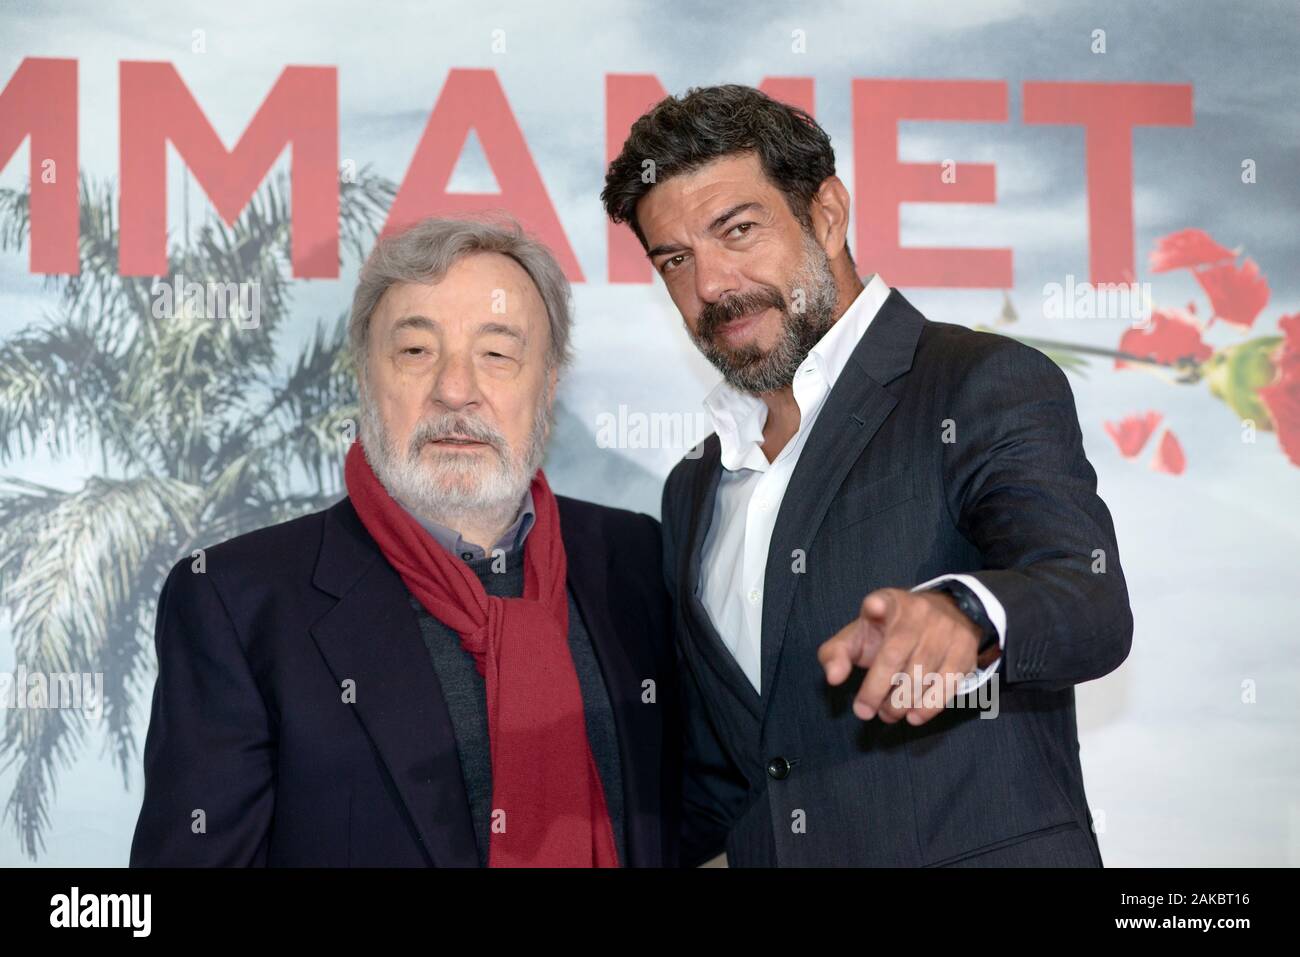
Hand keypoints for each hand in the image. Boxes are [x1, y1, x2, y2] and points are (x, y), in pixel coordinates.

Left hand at [817, 587, 986, 726]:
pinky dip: (928, 707)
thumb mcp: (861, 634)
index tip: (873, 607)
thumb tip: (833, 678)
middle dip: (876, 690)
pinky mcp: (964, 650)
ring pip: (920, 674)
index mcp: (889, 602)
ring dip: (900, 703)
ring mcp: (945, 631)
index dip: (877, 605)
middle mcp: (919, 612)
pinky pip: (947, 685)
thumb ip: (837, 653)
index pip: (882, 600)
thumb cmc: (890, 632)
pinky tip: (913, 716)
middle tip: (865, 711)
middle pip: (894, 655)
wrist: (947, 615)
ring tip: (888, 713)